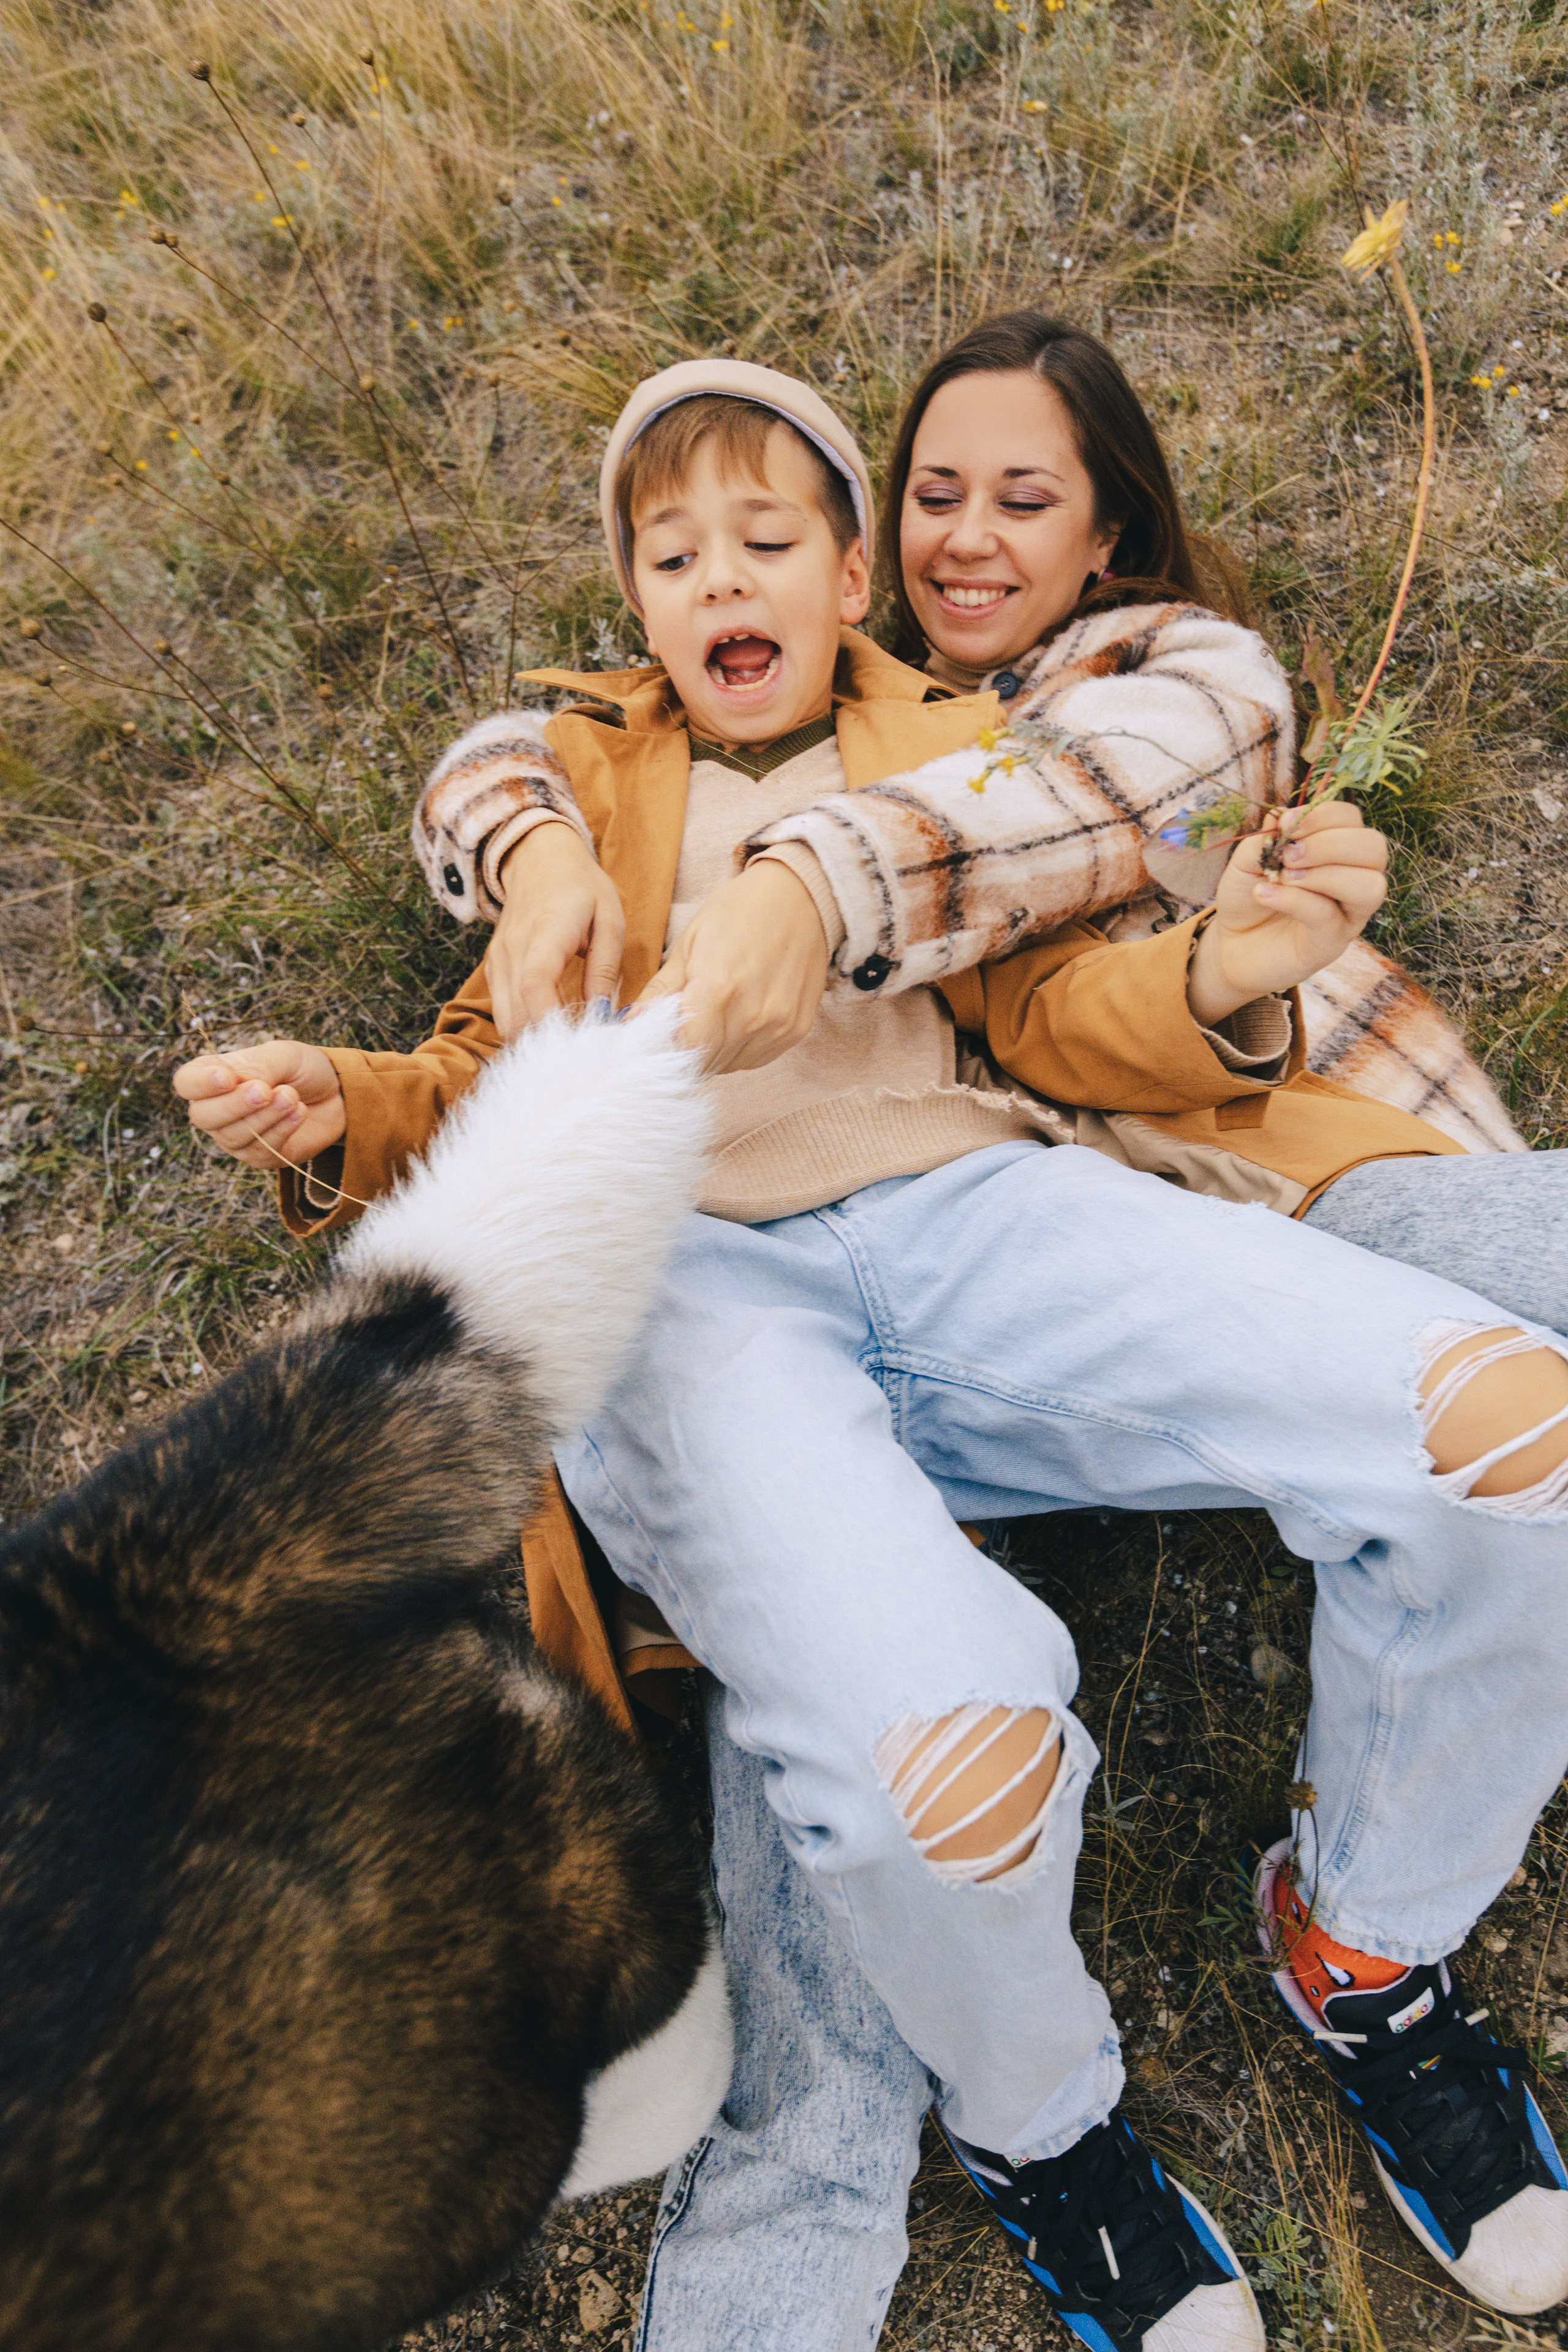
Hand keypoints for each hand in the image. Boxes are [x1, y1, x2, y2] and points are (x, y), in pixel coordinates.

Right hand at [173, 1040, 344, 1169]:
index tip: (228, 1078)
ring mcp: (235, 1137)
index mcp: (211, 1076)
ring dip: (265, 1117)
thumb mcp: (284, 1056)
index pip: (187, 1083)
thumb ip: (260, 1067)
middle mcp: (215, 1110)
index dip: (202, 1084)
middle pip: (203, 1116)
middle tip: (265, 1091)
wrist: (335, 1093)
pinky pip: (261, 1151)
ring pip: (233, 1137)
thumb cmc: (301, 1069)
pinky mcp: (260, 1157)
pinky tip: (299, 1112)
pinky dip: (282, 1130)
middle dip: (235, 1105)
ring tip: (292, 1096)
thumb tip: (241, 1083)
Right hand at [487, 821, 624, 1039]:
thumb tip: (604, 1013)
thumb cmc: (581, 887)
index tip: (579, 1045)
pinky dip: (523, 1029)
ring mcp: (499, 962)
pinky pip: (503, 1010)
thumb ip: (604, 968)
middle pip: (516, 1012)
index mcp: (546, 932)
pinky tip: (549, 1036)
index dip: (553, 1019)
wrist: (538, 859)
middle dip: (546, 1043)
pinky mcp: (495, 970)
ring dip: (533, 1041)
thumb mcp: (609, 920)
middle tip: (580, 1061)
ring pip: (505, 1019)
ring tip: (567, 1052)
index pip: (536, 984)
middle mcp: (513, 950)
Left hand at [635, 858, 829, 1073]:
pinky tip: (737, 1018)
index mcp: (719, 987)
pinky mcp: (796, 1031)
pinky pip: (755, 1058)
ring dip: (712, 1051)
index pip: (683, 1049)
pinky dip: (738, 1048)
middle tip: (680, 1024)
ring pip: (729, 1065)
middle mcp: (753, 1014)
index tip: (657, 1037)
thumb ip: (661, 991)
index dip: (665, 1049)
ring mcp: (779, 1026)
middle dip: (684, 1049)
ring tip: (712, 1015)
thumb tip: (629, 1024)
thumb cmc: (740, 912)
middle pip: (704, 1061)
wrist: (801, 897)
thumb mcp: (690, 943)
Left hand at [1188, 799, 1388, 1026]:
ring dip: (1324, 873)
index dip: (1323, 815)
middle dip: (1330, 843)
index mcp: (1338, 851)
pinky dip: (1295, 899)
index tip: (1286, 824)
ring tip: (1283, 876)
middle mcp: (1353, 880)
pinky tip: (1264, 894)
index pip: (1353, 820)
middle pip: (1374, 849)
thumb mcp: (1249, 859)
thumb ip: (1268, 837)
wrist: (1230, 944)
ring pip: (1370, 886)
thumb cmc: (1247, 896)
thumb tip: (1282, 814)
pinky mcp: (1331, 944)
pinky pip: (1328, 916)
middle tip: (1288, 855)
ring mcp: (1347, 914)